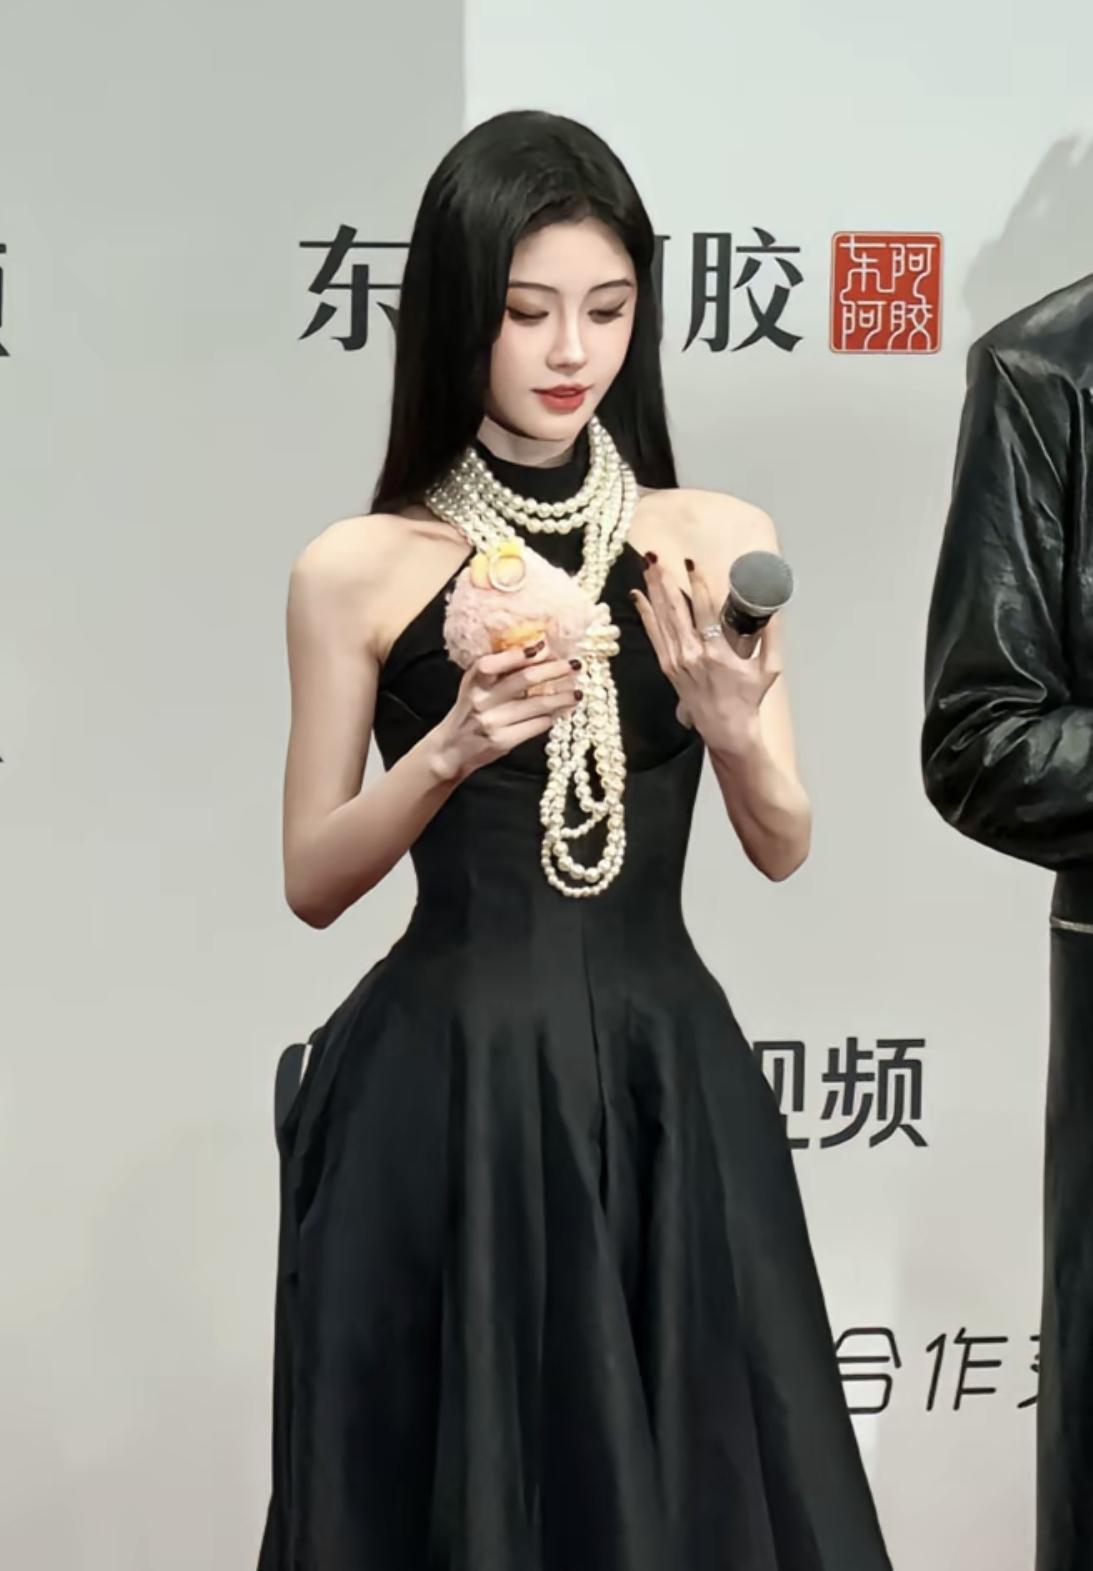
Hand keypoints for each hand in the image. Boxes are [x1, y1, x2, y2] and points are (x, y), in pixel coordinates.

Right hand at [431, 639, 581, 781]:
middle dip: (554, 669)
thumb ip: (498, 670)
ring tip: (577, 692)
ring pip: (537, 704)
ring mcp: (493, 722)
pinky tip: (563, 711)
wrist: (452, 749)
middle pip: (525, 679)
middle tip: (574, 665)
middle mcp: (482, 700)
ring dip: (562, 696)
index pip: (494, 662)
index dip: (519, 653)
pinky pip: (537, 725)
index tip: (544, 645)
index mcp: (474, 681)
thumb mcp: (475, 686)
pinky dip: (554, 717)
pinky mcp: (503, 741)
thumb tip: (539, 651)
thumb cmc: (470, 711)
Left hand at [631, 555, 783, 754]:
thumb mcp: (770, 668)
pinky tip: (639, 596)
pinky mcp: (668, 667)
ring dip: (653, 591)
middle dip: (665, 581)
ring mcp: (677, 661)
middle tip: (656, 556)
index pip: (704, 611)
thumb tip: (774, 607)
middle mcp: (692, 655)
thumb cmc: (748, 699)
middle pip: (675, 610)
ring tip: (647, 566)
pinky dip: (645, 614)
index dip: (697, 585)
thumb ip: (772, 636)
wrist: (726, 729)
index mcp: (717, 653)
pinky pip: (654, 635)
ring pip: (661, 619)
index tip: (692, 563)